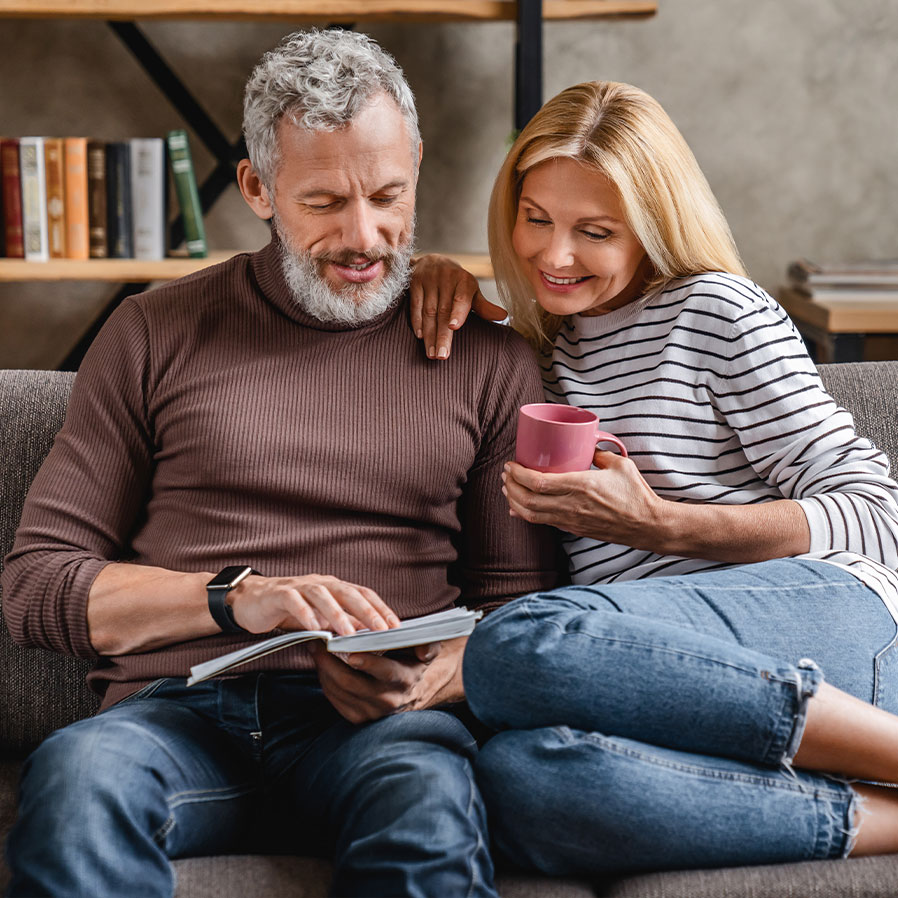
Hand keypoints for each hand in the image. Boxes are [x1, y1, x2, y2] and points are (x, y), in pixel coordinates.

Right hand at [229, 574, 399, 636]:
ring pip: (322, 595)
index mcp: (333, 587)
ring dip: (337, 613)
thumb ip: (343, 622)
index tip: (396, 626)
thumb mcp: (320, 617)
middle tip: (381, 629)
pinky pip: (294, 601)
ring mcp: (299, 586)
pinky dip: (305, 613)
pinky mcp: (279, 594)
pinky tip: (314, 628)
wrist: (250, 601)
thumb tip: (369, 635)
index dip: (380, 608)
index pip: (362, 594)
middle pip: (348, 592)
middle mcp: (320, 583)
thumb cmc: (289, 610)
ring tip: (349, 633)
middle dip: (366, 610)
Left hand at [310, 636, 466, 723]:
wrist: (412, 692)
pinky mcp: (358, 718)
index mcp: (405, 680)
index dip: (368, 663)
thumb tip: (423, 650)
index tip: (351, 652)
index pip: (385, 672)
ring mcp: (371, 712)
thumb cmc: (413, 662)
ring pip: (340, 691)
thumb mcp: (427, 649)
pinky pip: (335, 699)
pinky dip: (325, 681)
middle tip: (318, 643)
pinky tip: (322, 665)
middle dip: (331, 662)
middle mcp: (388, 700)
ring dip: (324, 669)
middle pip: (352, 683)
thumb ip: (427, 645)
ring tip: (316, 650)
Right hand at [409, 254, 505, 359]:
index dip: (458, 312)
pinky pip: (415, 305)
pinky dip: (416, 322)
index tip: (454, 327)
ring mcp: (429, 280)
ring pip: (428, 311)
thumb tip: (503, 316)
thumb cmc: (456, 282)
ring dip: (429, 334)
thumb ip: (483, 306)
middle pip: (443, 310)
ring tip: (432, 353)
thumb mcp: (471, 291)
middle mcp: (446, 278)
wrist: (432, 261)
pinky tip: (420, 337)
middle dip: (442, 334)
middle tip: (442, 355)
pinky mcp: (415, 283)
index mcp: (464, 280)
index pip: (461, 298)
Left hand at [502, 453, 665, 550]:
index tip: (510, 465)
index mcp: (581, 486)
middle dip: (510, 486)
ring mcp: (571, 520)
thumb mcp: (619, 464)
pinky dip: (525, 515)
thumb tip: (583, 444)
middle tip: (506, 474)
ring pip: (531, 515)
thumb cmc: (635, 494)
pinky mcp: (573, 529)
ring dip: (514, 501)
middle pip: (528, 500)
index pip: (538, 483)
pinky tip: (518, 507)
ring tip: (507, 488)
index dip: (518, 475)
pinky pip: (542, 523)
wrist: (646, 525)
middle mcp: (572, 505)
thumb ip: (598, 453)